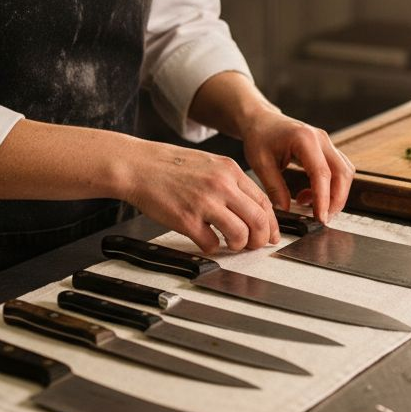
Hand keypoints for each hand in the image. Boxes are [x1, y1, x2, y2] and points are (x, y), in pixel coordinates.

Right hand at [118, 140, 275, 253]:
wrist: (138, 165)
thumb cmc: (170, 166)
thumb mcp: (209, 164)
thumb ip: (231, 183)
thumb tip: (251, 208)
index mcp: (230, 170)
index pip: (264, 202)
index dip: (271, 224)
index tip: (270, 235)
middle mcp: (221, 185)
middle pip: (258, 221)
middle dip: (260, 240)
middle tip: (254, 245)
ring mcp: (204, 203)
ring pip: (240, 235)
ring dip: (238, 246)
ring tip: (229, 244)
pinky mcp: (186, 219)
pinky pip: (211, 244)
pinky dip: (212, 247)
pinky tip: (205, 240)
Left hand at [241, 110, 354, 222]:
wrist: (261, 120)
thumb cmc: (259, 137)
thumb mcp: (260, 163)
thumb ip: (274, 187)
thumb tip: (287, 210)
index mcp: (304, 139)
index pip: (322, 173)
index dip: (324, 199)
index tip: (320, 218)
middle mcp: (321, 139)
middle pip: (342, 173)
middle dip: (336, 200)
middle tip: (321, 218)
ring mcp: (327, 143)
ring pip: (345, 172)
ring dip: (335, 194)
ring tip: (311, 207)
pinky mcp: (327, 149)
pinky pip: (338, 170)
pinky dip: (331, 187)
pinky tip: (309, 195)